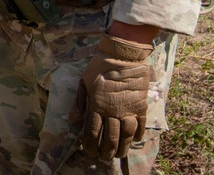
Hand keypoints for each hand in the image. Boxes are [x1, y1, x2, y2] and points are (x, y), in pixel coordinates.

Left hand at [72, 34, 153, 160]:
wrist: (123, 55)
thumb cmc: (100, 66)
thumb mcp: (84, 81)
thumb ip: (79, 102)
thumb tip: (72, 120)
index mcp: (96, 105)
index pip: (92, 132)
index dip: (90, 145)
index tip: (90, 152)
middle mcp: (112, 111)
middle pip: (110, 138)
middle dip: (106, 151)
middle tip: (104, 158)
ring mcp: (128, 109)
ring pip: (126, 135)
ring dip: (122, 147)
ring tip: (119, 155)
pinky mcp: (140, 106)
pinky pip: (140, 124)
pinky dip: (137, 134)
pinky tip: (134, 140)